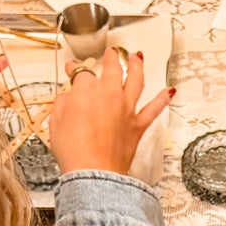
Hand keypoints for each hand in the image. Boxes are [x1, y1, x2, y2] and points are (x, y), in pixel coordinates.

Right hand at [49, 50, 172, 174]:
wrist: (92, 171)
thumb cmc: (74, 150)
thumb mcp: (56, 121)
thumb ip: (62, 103)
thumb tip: (67, 98)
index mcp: (87, 90)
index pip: (81, 73)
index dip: (75, 69)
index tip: (72, 69)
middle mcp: (110, 94)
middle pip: (113, 69)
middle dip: (111, 58)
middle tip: (111, 53)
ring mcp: (126, 109)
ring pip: (136, 81)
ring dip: (138, 66)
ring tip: (138, 58)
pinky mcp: (137, 125)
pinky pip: (154, 109)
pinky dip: (163, 99)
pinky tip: (169, 91)